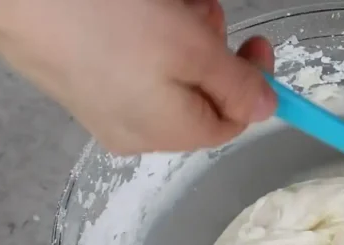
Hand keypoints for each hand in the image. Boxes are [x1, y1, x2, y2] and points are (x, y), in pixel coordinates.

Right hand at [0, 0, 275, 154]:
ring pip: (165, 71)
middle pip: (198, 94)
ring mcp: (101, 104)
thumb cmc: (105, 21)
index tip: (259, 42)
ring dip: (180, 34)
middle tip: (202, 11)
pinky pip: (130, 61)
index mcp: (167, 133)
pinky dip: (146, 32)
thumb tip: (267, 109)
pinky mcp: (76, 75)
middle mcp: (133, 130)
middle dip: (211, 49)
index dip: (253, 84)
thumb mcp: (192, 50)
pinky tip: (141, 7)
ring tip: (167, 3)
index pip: (232, 122)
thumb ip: (236, 84)